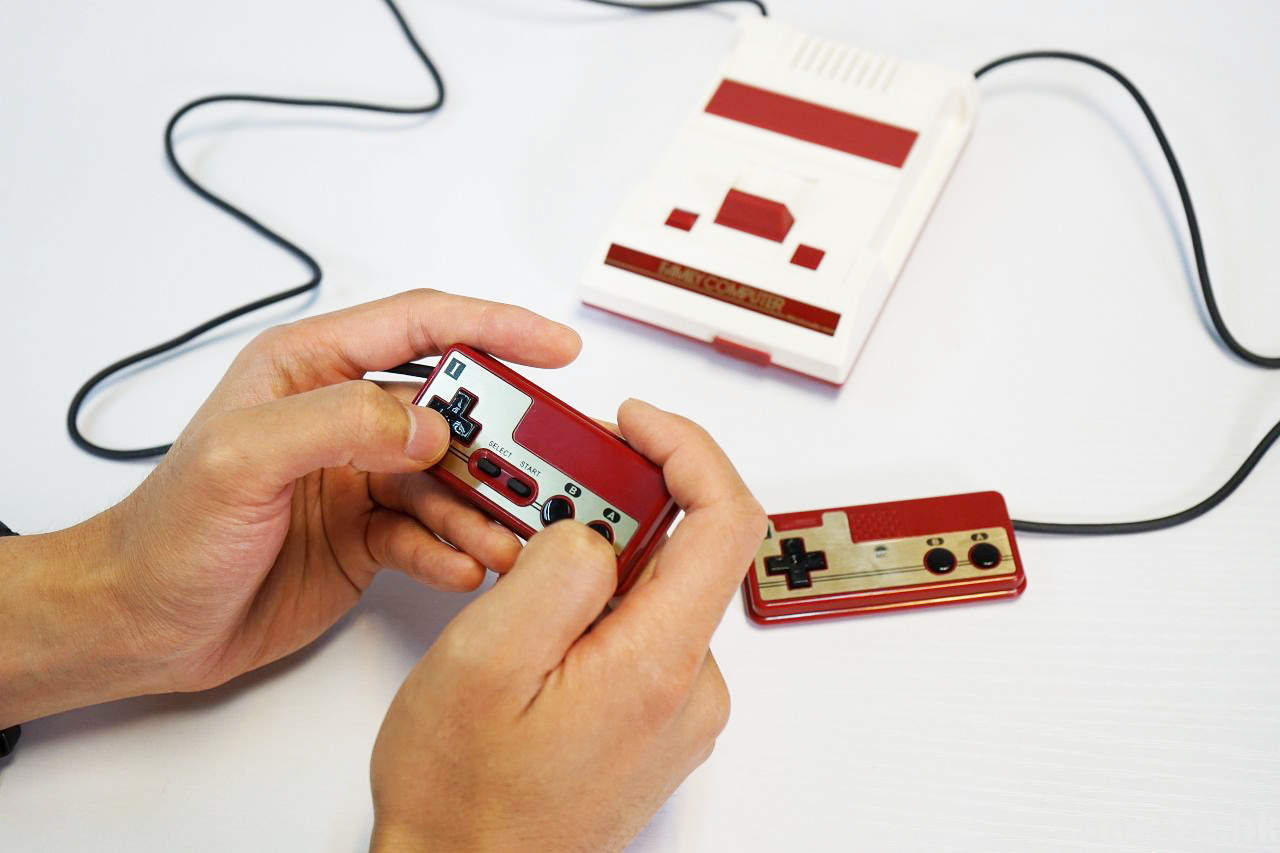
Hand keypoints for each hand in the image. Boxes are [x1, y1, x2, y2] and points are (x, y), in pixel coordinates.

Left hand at [0, 290, 580, 724]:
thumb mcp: (240, 458)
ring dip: (483, 509)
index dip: (496, 329)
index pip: (422, 327)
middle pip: (452, 408)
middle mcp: (342, 416)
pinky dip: (452, 550)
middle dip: (502, 439)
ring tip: (505, 540)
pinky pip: (429, 535)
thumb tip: (431, 425)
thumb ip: (338, 424)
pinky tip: (461, 568)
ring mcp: (359, 477)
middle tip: (545, 470)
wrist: (141, 624)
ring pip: (450, 479)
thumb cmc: (167, 533)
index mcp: (310, 368)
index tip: (555, 347)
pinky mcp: (366, 534)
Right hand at [369, 399, 766, 851]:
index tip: (635, 424)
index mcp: (659, 663)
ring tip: (519, 569)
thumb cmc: (464, 798)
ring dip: (595, 556)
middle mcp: (688, 687)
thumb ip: (555, 567)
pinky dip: (596, 600)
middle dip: (613, 504)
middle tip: (539, 496)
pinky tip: (536, 618)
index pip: (726, 519)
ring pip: (654, 588)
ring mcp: (674, 707)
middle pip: (684, 548)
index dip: (687, 450)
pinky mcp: (653, 719)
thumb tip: (593, 525)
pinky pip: (640, 629)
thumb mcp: (486, 658)